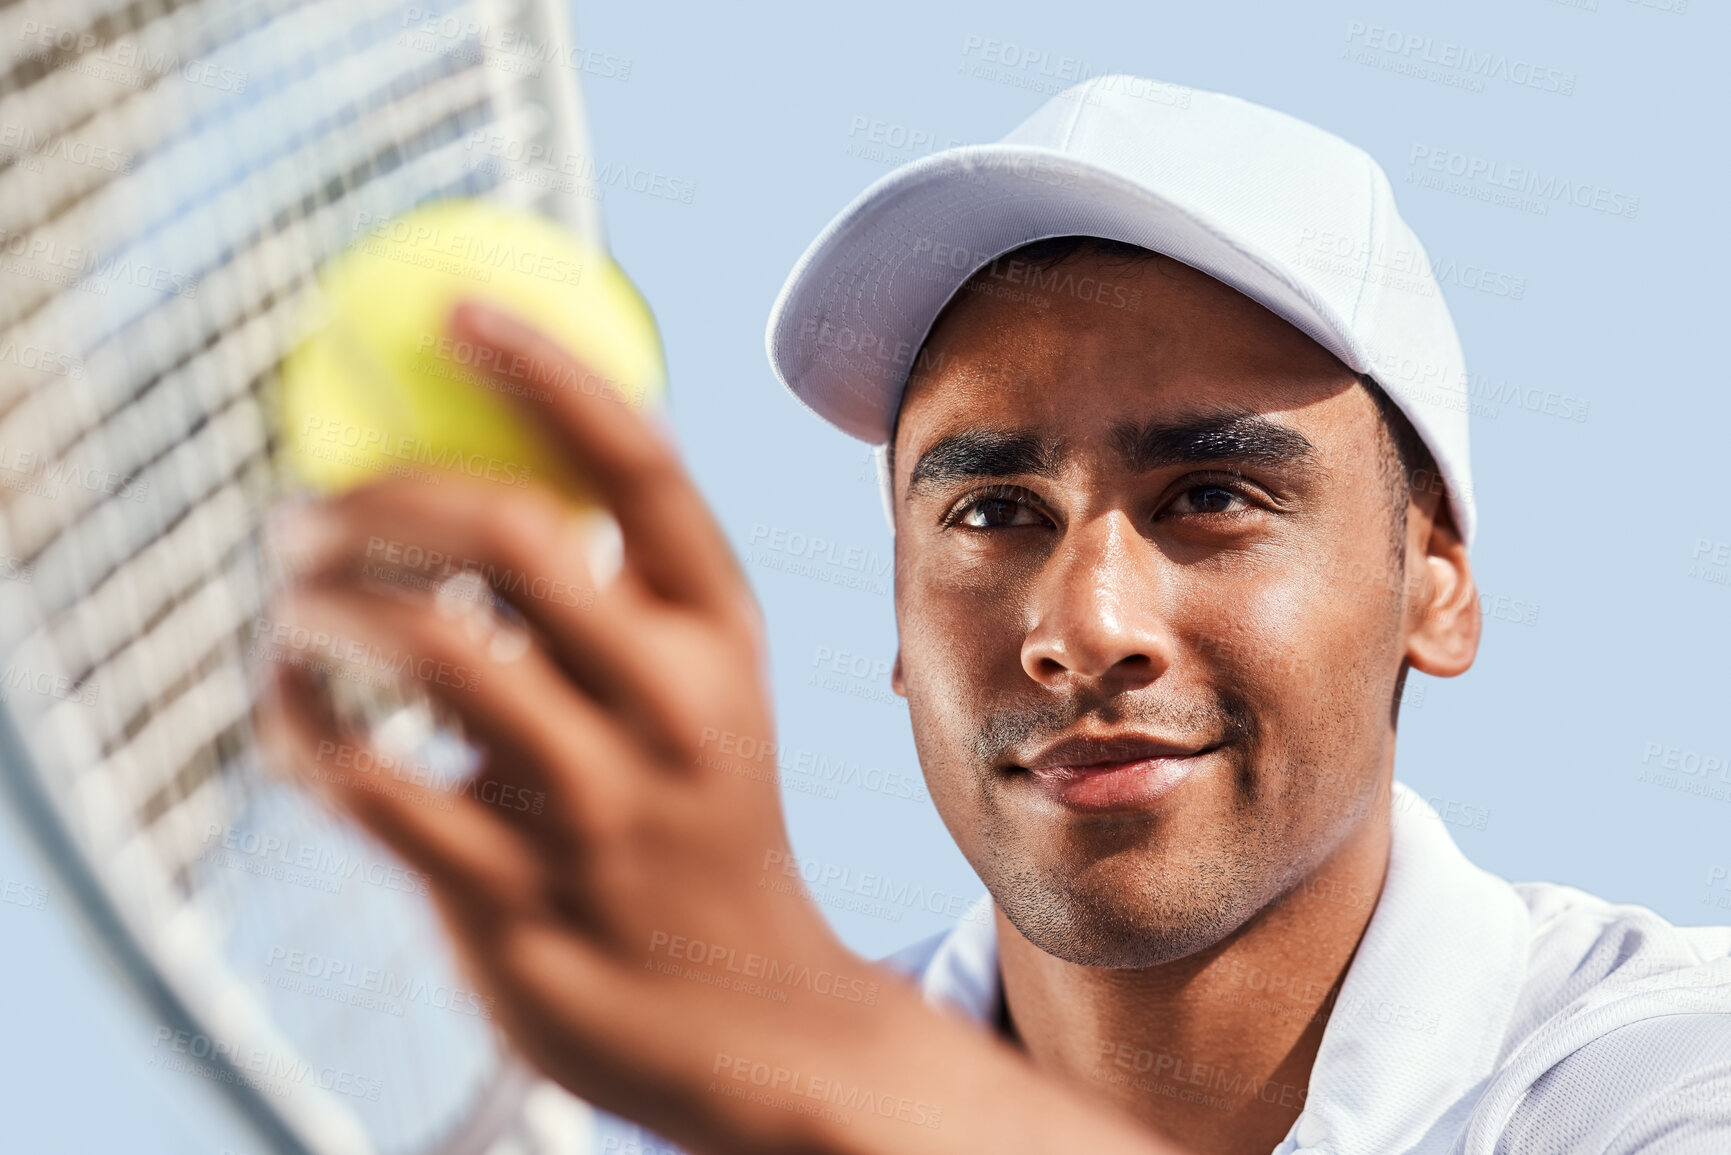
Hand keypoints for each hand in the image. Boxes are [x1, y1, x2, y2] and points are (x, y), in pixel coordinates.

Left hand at [256, 302, 1181, 1154]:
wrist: (743, 1014)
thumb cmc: (697, 818)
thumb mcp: (702, 692)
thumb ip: (624, 592)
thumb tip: (490, 458)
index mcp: (724, 635)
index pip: (640, 468)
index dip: (547, 371)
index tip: (453, 310)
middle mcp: (674, 706)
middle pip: (506, 535)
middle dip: (375, 493)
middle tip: (302, 506)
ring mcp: (597, 805)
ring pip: (424, 645)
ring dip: (320, 601)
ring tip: (289, 599)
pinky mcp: (512, 895)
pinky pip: (364, 776)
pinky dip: (294, 720)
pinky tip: (285, 703)